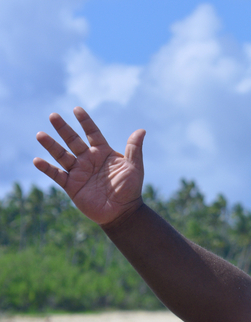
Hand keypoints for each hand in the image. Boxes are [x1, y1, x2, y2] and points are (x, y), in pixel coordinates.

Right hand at [34, 107, 145, 226]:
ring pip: (61, 155)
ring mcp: (78, 171)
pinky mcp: (71, 185)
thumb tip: (142, 130)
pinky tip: (37, 160)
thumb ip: (134, 149)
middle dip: (63, 129)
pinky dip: (47, 168)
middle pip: (73, 141)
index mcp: (103, 152)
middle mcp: (88, 159)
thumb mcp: (134, 167)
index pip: (92, 133)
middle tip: (54, 116)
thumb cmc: (130, 188)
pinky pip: (56, 175)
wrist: (122, 211)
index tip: (76, 109)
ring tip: (40, 134)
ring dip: (51, 145)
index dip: (85, 122)